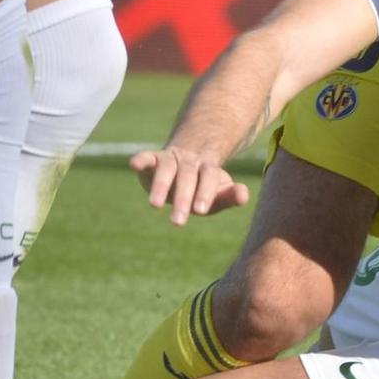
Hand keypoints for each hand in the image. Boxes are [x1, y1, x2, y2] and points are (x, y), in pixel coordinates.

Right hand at [130, 146, 250, 224]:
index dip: (204, 192)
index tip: (200, 210)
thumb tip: (244, 195)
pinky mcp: (153, 159)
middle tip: (178, 221)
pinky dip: (141, 159)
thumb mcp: (217, 195)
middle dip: (182, 198)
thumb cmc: (204, 187)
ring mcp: (170, 159)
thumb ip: (230, 196)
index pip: (209, 177)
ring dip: (160, 185)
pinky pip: (147, 157)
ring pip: (166, 168)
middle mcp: (190, 161)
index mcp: (209, 169)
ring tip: (154, 205)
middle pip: (187, 175)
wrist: (187, 163)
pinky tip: (134, 164)